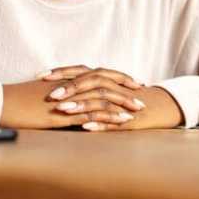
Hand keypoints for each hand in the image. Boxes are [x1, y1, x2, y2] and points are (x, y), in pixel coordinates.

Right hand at [0, 72, 139, 129]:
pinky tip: (120, 123)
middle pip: (105, 82)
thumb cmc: (17, 100)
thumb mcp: (42, 94)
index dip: (116, 78)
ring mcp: (68, 98)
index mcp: (67, 78)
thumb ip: (59, 94)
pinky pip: (90, 114)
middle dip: (125, 89)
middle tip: (141, 95)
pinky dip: (108, 117)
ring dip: (121, 104)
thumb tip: (69, 99)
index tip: (131, 82)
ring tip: (137, 111)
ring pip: (102, 98)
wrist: (1, 102)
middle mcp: (71, 84)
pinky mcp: (63, 113)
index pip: (98, 74)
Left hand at [40, 66, 183, 130]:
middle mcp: (112, 86)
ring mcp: (121, 102)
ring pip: (100, 100)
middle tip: (51, 96)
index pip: (80, 71)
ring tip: (63, 111)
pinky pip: (113, 120)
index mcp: (104, 79)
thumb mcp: (103, 91)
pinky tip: (85, 127)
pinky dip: (99, 122)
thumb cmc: (125, 99)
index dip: (61, 73)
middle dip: (69, 88)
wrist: (158, 107)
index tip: (40, 77)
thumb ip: (83, 89)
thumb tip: (55, 90)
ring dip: (81, 104)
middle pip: (90, 82)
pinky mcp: (129, 118)